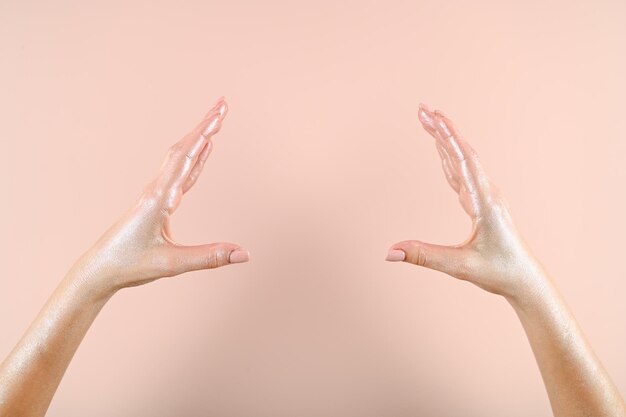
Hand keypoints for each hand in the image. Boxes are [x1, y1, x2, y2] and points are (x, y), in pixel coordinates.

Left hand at [69, 97, 249, 296]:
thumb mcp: (172, 264)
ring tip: (216, 121)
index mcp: (160, 197)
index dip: (204, 133)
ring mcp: (156, 193)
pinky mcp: (157, 201)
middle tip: (223, 104)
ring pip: (181, 157)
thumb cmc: (130, 265)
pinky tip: (203, 151)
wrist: (100, 270)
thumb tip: (244, 253)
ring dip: (199, 137)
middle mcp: (157, 189)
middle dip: (204, 125)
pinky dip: (195, 157)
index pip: (185, 157)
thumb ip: (209, 257)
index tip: (220, 113)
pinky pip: (180, 172)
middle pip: (184, 148)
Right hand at [386, 103, 544, 298]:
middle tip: (422, 108)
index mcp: (485, 202)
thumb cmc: (498, 272)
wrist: (525, 280)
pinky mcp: (481, 202)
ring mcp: (485, 196)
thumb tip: (389, 253)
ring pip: (463, 160)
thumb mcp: (459, 266)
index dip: (448, 137)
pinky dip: (449, 156)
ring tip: (428, 120)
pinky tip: (441, 149)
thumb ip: (423, 256)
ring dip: (445, 140)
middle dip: (442, 129)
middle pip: (462, 152)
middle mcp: (487, 193)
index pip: (465, 161)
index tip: (433, 116)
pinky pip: (463, 172)